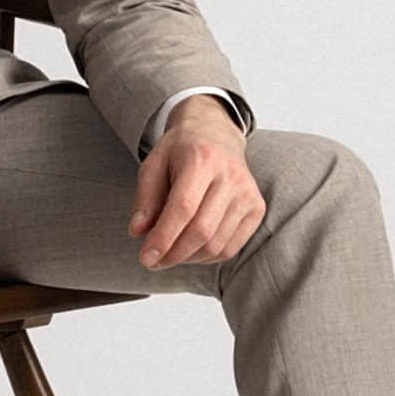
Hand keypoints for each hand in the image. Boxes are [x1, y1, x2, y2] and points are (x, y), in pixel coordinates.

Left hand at [128, 97, 263, 268]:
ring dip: (188, 258)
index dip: (163, 237)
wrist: (216, 134)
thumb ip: (145, 198)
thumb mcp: (153, 164)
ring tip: (169, 254)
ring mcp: (247, 193)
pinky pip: (231, 247)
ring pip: (217, 244)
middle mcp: (230, 175)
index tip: (145, 257)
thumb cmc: (181, 151)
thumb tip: (138, 232)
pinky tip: (190, 251)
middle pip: (202, 230)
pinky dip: (207, 257)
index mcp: (202, 159)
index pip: (183, 207)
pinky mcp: (256, 208)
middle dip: (173, 254)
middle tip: (153, 261)